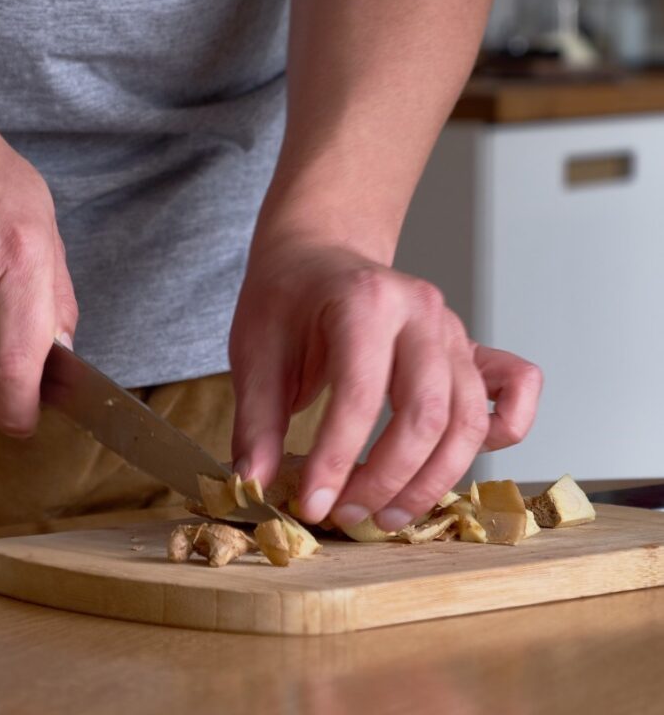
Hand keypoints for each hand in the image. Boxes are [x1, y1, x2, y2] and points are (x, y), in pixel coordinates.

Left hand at [229, 239, 541, 529]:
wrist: (317, 254)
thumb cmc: (287, 298)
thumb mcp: (254, 350)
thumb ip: (256, 419)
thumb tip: (254, 484)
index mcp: (364, 300)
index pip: (360, 394)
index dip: (337, 460)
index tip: (313, 503)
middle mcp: (420, 311)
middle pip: (427, 413)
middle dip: (388, 479)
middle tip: (348, 514)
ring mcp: (452, 328)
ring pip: (468, 419)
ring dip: (433, 480)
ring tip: (386, 513)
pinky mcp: (469, 347)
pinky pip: (515, 387)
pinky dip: (505, 430)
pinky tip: (457, 462)